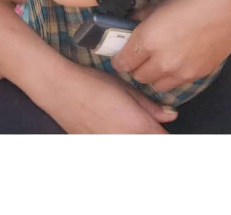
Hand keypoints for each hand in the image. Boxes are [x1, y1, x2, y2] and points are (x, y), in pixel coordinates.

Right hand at [36, 59, 175, 133]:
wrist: (59, 88)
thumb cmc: (92, 83)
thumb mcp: (125, 88)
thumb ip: (151, 106)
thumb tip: (170, 115)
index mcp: (139, 126)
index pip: (165, 141)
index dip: (165, 133)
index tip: (162, 125)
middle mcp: (127, 142)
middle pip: (150, 146)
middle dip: (152, 136)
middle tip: (145, 122)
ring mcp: (111, 147)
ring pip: (134, 147)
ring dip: (136, 138)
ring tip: (124, 122)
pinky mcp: (97, 148)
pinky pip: (116, 146)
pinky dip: (119, 139)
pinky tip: (110, 125)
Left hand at [111, 0, 230, 90]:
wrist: (228, 6)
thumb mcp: (158, 3)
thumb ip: (139, 18)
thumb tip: (126, 25)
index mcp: (147, 40)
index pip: (122, 63)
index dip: (118, 58)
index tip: (120, 54)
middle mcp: (162, 61)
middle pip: (138, 76)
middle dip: (135, 67)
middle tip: (138, 55)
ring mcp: (181, 71)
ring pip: (157, 85)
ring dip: (153, 75)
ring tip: (157, 60)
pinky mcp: (198, 75)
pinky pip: (177, 84)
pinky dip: (171, 77)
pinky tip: (175, 61)